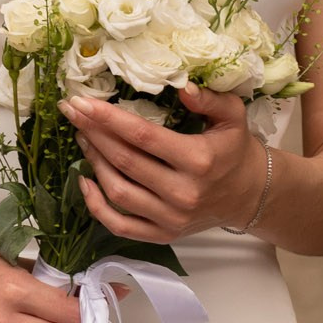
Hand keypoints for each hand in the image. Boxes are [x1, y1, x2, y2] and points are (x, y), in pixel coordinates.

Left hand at [64, 84, 267, 242]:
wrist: (249, 194)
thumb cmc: (234, 150)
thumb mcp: (232, 116)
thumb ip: (209, 99)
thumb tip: (182, 87)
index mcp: (198, 160)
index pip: (142, 136)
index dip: (107, 118)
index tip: (81, 102)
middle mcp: (182, 193)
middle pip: (124, 161)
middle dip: (93, 133)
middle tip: (73, 113)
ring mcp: (171, 218)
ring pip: (118, 191)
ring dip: (94, 162)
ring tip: (83, 137)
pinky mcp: (163, 235)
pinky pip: (119, 225)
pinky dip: (96, 205)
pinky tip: (84, 180)